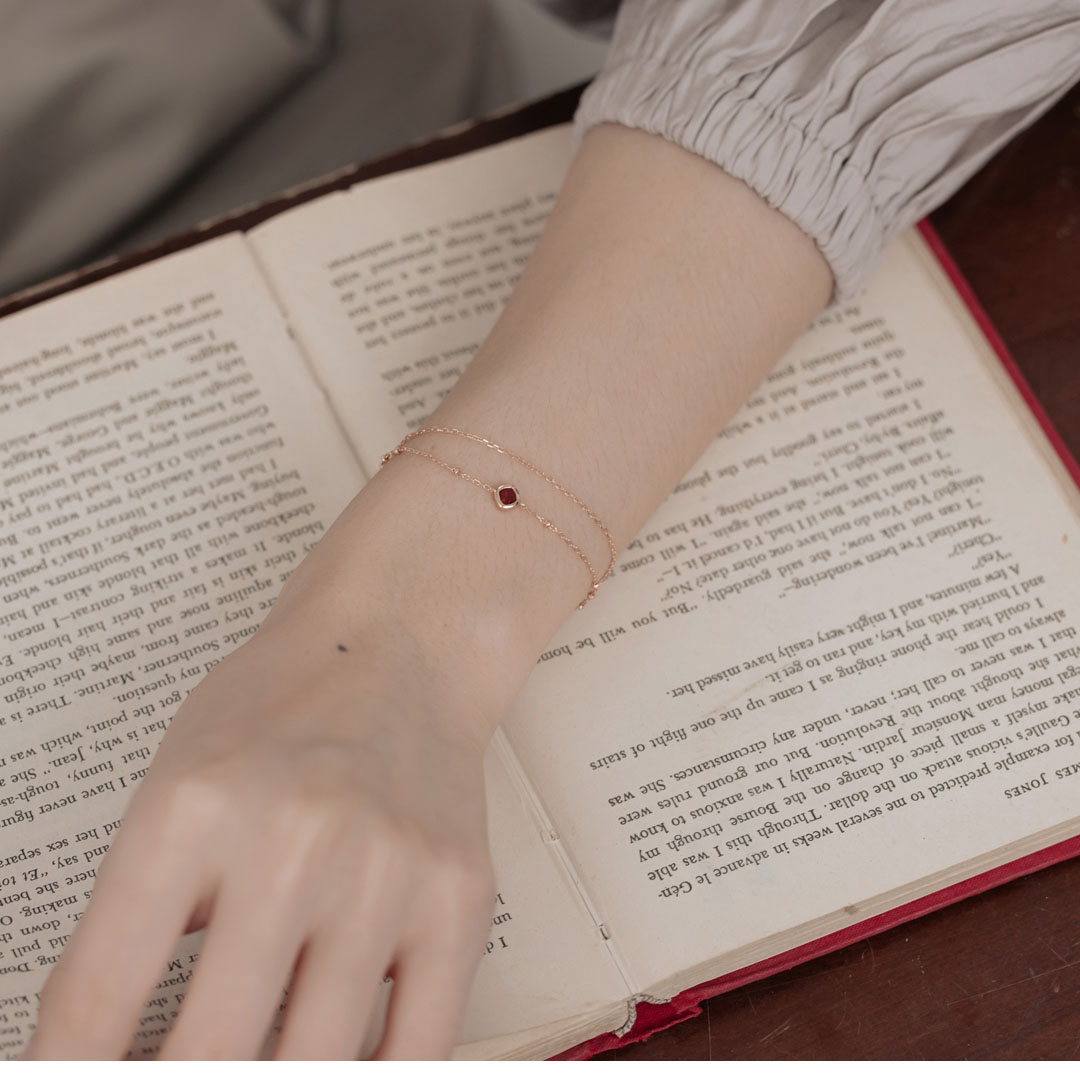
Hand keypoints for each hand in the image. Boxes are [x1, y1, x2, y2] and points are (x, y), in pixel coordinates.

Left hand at [21, 592, 497, 1059]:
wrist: (399, 650)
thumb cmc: (281, 710)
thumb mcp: (172, 783)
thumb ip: (136, 914)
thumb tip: (105, 1048)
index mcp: (193, 809)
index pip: (97, 1002)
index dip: (68, 1076)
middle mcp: (292, 841)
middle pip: (207, 1055)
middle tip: (176, 1076)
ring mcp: (386, 874)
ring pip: (316, 1067)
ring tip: (252, 1063)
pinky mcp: (458, 898)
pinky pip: (421, 1050)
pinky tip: (342, 1071)